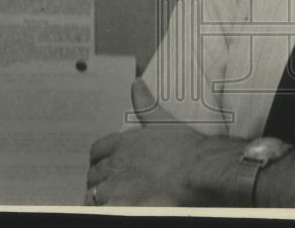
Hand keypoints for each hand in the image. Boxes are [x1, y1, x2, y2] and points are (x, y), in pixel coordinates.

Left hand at [84, 78, 234, 206]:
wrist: (200, 171)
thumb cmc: (188, 150)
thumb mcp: (165, 122)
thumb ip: (146, 104)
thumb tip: (136, 84)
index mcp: (124, 142)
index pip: (98, 151)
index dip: (102, 160)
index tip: (108, 166)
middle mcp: (116, 162)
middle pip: (95, 174)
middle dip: (101, 179)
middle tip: (114, 186)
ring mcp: (117, 185)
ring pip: (95, 193)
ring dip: (101, 196)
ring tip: (114, 200)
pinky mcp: (121, 204)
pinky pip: (101, 209)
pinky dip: (105, 209)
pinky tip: (117, 208)